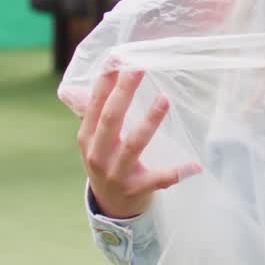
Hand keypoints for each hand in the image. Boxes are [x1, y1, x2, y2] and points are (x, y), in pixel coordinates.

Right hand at [77, 67, 201, 218]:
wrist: (110, 207)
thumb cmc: (105, 161)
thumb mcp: (92, 139)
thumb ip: (87, 112)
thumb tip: (70, 86)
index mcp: (87, 137)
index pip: (95, 104)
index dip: (105, 81)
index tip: (117, 57)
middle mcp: (98, 154)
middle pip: (111, 118)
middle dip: (125, 92)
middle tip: (139, 67)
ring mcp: (117, 173)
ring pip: (134, 145)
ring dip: (150, 121)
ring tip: (165, 99)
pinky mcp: (137, 189)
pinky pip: (158, 179)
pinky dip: (176, 173)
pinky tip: (194, 165)